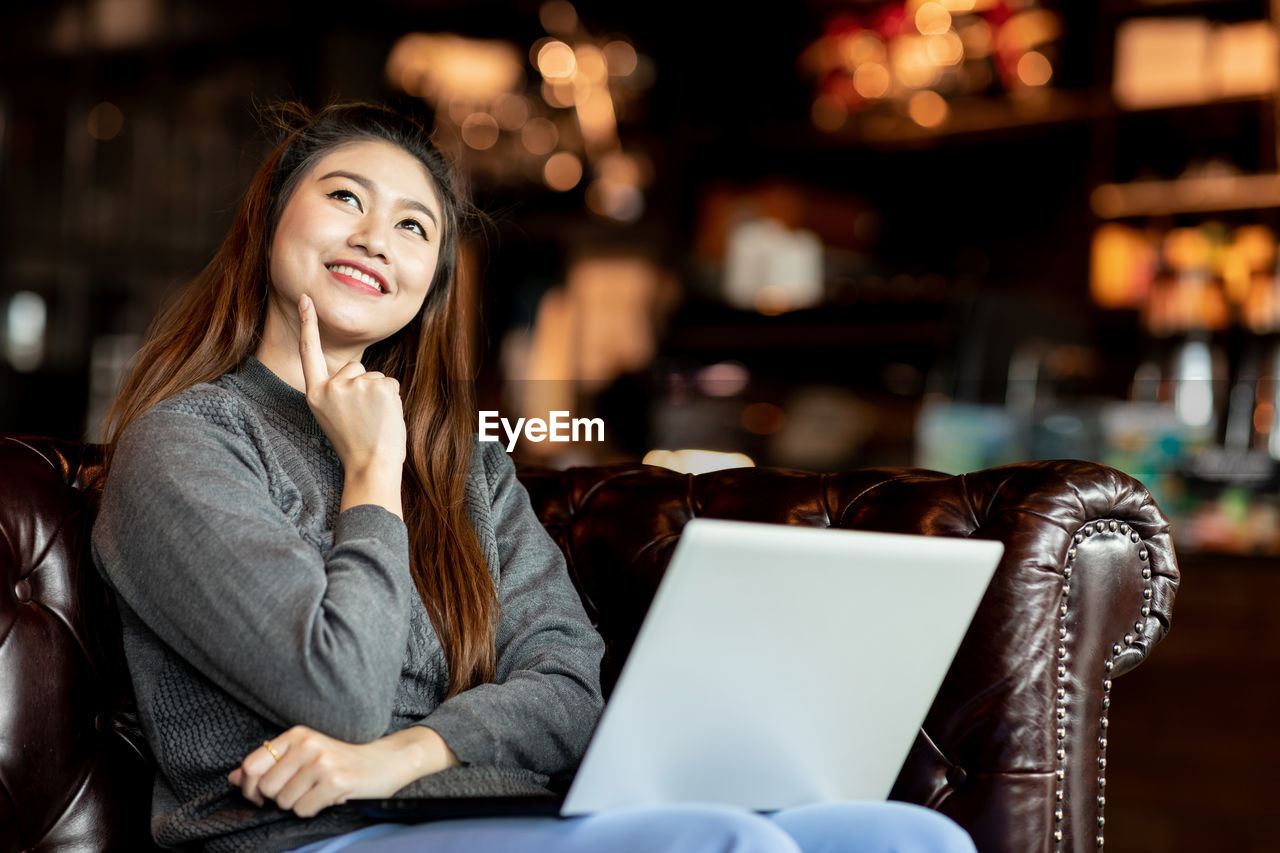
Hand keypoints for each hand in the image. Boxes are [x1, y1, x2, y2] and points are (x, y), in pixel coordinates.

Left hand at [228, 725, 459, 816]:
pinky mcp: (335, 781)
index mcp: (297, 735)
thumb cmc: (340, 761)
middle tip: (300, 792)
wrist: (384, 762)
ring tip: (316, 792)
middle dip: (278, 799)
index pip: (251, 765)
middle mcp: (308, 744)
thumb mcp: (304, 755)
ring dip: (298, 805)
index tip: (262, 794)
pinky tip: (327, 798)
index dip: (250, 786)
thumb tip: (232, 778)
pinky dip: (312, 810)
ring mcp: (322, 762)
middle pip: (266, 788)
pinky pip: (303, 810)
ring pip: (284, 802)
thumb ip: (269, 764)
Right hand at [297, 294, 405, 515]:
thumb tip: (358, 374)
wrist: (371, 465)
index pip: (310, 353)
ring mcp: (355, 385)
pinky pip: (391, 382)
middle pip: (355, 367)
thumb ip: (339, 391)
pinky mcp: (378, 386)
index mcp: (315, 394)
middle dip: (364, 386)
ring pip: (375, 376)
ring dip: (380, 395)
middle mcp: (331, 386)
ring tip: (373, 420)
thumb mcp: (333, 415)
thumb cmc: (355, 444)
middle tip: (364, 417)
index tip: (306, 298)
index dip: (309, 324)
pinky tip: (385, 416)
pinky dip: (393, 399)